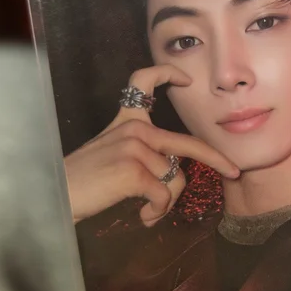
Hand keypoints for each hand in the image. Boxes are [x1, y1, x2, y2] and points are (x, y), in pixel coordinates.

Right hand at [65, 64, 239, 225]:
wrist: (57, 196)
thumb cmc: (84, 182)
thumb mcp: (114, 157)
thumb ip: (143, 155)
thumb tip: (176, 172)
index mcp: (126, 121)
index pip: (143, 80)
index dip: (167, 73)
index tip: (185, 78)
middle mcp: (134, 128)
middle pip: (188, 144)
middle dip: (216, 159)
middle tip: (234, 171)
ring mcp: (135, 148)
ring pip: (176, 180)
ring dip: (166, 203)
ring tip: (148, 212)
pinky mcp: (134, 171)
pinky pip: (164, 196)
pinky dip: (158, 212)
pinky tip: (143, 217)